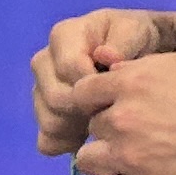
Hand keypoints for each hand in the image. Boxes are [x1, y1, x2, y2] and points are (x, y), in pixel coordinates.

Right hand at [32, 7, 175, 153]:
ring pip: (50, 121)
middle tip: (114, 111)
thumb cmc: (133, 39)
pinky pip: (46, 140)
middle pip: (56, 98)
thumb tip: (106, 56)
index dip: (94, 84)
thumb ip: (122, 42)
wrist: (134, 52)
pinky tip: (90, 136)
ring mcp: (40, 90)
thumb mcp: (135, 31)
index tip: (118, 91)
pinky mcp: (44, 115)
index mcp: (63, 36)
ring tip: (106, 121)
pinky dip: (68, 144)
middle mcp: (44, 62)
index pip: (68, 67)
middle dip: (87, 109)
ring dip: (79, 128)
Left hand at [73, 47, 175, 174]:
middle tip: (137, 131)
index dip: (97, 98)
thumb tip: (114, 73)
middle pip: (90, 126)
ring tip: (128, 159)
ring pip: (86, 161)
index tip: (113, 104)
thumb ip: (144, 68)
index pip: (82, 92)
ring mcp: (130, 157)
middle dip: (109, 128)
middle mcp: (122, 118)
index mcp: (131, 82)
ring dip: (104, 159)